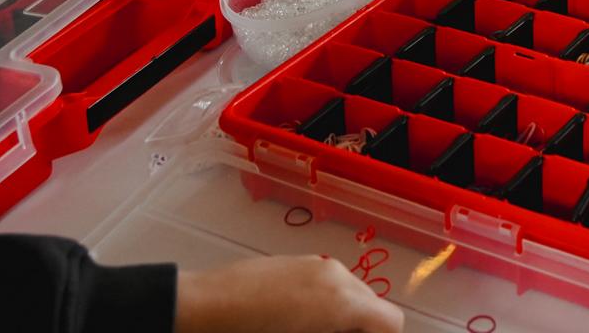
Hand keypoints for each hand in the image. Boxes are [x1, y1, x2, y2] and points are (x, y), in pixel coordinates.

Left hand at [175, 254, 402, 332]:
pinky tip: (294, 323)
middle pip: (373, 307)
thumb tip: (347, 331)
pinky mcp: (292, 262)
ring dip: (343, 319)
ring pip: (350, 294)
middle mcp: (336, 277)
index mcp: (343, 303)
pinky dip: (324, 306)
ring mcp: (314, 265)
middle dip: (360, 330)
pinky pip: (326, 285)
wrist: (197, 311)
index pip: (390, 323)